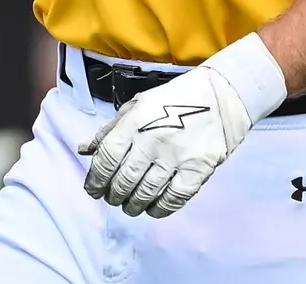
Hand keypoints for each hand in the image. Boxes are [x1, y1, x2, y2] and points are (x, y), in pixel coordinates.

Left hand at [78, 33, 287, 217]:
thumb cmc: (173, 100)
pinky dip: (160, 208)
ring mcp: (176, 156)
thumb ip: (110, 129)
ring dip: (133, 205)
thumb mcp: (137, 105)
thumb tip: (84, 150)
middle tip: (112, 198)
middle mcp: (152, 139)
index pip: (107, 158)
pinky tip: (153, 209)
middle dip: (113, 195)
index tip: (93, 189)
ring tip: (129, 206)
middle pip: (124, 179)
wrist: (221, 96)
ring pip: (146, 192)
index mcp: (135, 121)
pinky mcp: (198, 169)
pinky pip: (174, 198)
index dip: (96, 179)